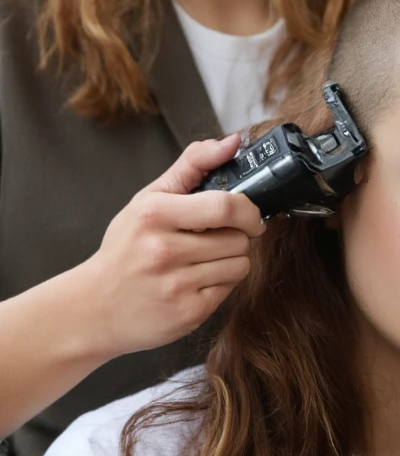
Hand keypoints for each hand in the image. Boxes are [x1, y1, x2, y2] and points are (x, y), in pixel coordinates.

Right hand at [76, 135, 264, 359]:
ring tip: (203, 260)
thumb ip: (192, 164)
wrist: (93, 307)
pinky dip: (221, 284)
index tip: (249, 214)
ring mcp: (176, 285)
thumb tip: (233, 141)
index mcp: (155, 214)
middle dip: (237, 236)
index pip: (224, 207)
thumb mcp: (149, 198)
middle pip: (239, 238)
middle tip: (215, 238)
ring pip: (240, 265)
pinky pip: (230, 290)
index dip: (248, 210)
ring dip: (231, 260)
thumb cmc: (126, 248)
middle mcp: (164, 251)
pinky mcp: (188, 313)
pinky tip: (196, 281)